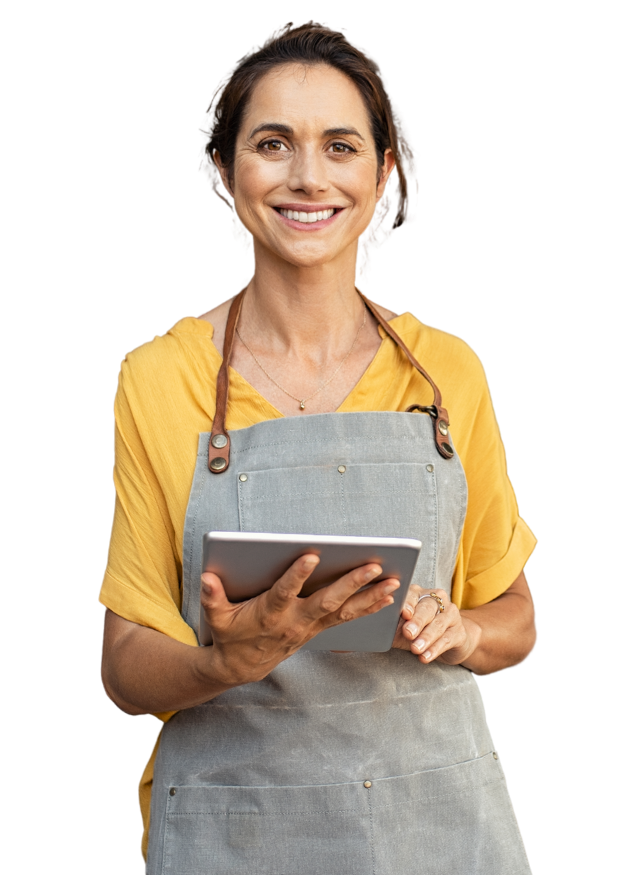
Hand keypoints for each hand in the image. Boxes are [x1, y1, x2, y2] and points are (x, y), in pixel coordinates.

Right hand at [200, 555, 399, 686]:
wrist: (242, 667)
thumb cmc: (230, 634)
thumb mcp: (216, 617)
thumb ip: (212, 597)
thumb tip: (207, 578)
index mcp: (270, 613)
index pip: (284, 592)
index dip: (297, 575)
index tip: (311, 555)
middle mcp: (295, 621)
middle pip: (327, 601)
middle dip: (352, 583)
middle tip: (373, 566)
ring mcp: (310, 626)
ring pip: (345, 610)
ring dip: (370, 596)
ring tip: (393, 581)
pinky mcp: (319, 629)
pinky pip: (348, 618)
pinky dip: (368, 607)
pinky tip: (388, 596)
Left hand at [392, 586, 481, 664]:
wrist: (448, 640)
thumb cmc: (419, 631)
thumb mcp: (403, 627)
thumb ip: (393, 625)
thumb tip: (377, 628)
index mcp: (419, 594)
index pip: (413, 595)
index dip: (408, 603)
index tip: (403, 614)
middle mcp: (437, 600)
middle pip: (427, 608)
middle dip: (417, 621)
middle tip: (408, 633)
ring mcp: (451, 614)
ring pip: (438, 624)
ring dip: (426, 638)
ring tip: (416, 649)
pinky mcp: (459, 631)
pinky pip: (447, 639)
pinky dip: (435, 649)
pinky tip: (426, 656)